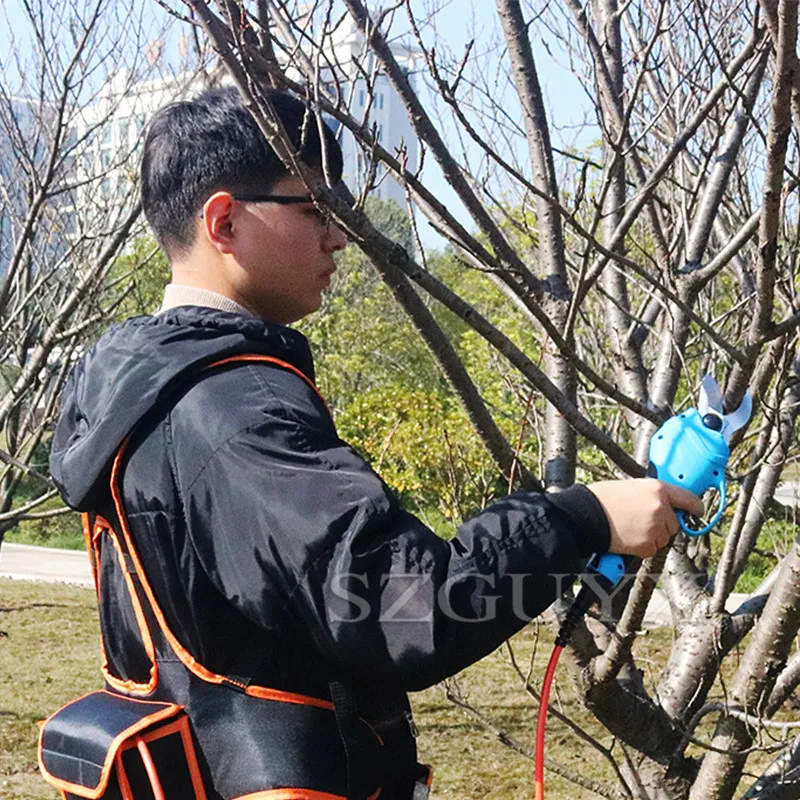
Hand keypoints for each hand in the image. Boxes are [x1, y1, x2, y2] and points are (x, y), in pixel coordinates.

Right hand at [587, 479, 704, 558]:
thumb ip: (650, 495)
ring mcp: (655, 528)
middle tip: (640, 521)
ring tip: (630, 528)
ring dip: (651, 537)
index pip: (688, 498)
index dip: (694, 506)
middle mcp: (661, 508)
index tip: (697, 511)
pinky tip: (627, 537)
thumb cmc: (602, 499)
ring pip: (663, 538)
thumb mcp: (630, 487)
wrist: (586, 515)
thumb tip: (661, 504)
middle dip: (662, 525)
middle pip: (674, 523)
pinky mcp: (647, 545)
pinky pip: (651, 549)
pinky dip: (641, 547)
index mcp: (657, 489)